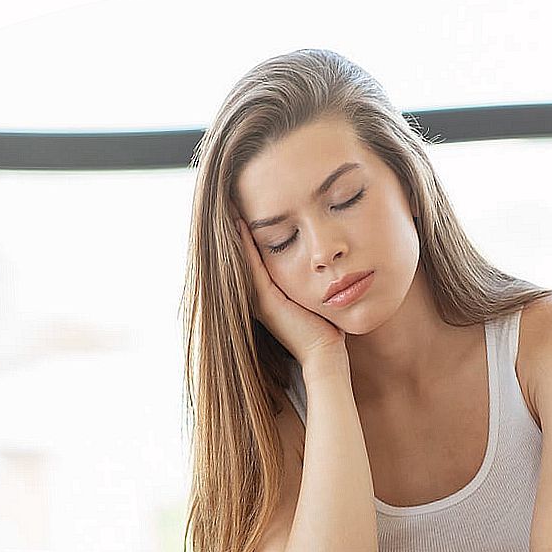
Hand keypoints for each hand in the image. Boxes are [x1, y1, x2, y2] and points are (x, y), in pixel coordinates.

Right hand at [231, 211, 346, 365]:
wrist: (325, 353)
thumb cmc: (325, 327)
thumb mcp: (312, 295)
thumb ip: (307, 277)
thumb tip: (317, 258)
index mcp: (265, 294)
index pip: (250, 258)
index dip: (242, 234)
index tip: (239, 206)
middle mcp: (256, 295)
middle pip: (238, 256)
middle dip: (232, 228)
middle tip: (226, 198)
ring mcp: (258, 298)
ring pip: (240, 258)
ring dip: (233, 231)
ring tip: (228, 203)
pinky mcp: (265, 300)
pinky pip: (251, 266)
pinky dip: (244, 244)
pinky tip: (240, 221)